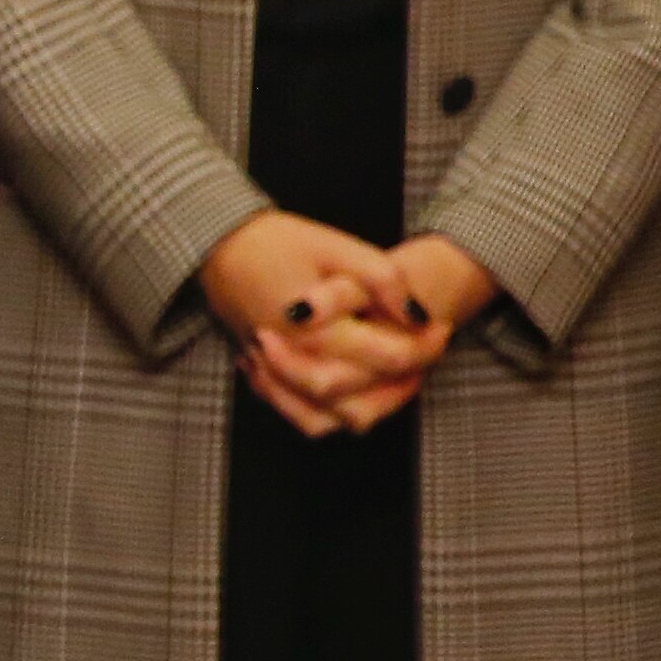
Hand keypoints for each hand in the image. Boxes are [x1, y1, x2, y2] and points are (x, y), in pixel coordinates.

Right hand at [202, 210, 435, 435]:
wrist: (218, 244)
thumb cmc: (276, 242)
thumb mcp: (338, 245)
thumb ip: (383, 279)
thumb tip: (418, 315)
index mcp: (317, 330)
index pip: (388, 357)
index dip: (426, 348)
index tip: (442, 328)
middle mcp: (293, 360)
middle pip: (360, 399)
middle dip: (403, 383)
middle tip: (427, 354)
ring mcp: (273, 373)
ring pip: (329, 419)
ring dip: (370, 408)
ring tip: (397, 379)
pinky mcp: (262, 375)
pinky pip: (299, 416)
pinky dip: (329, 416)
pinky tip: (351, 390)